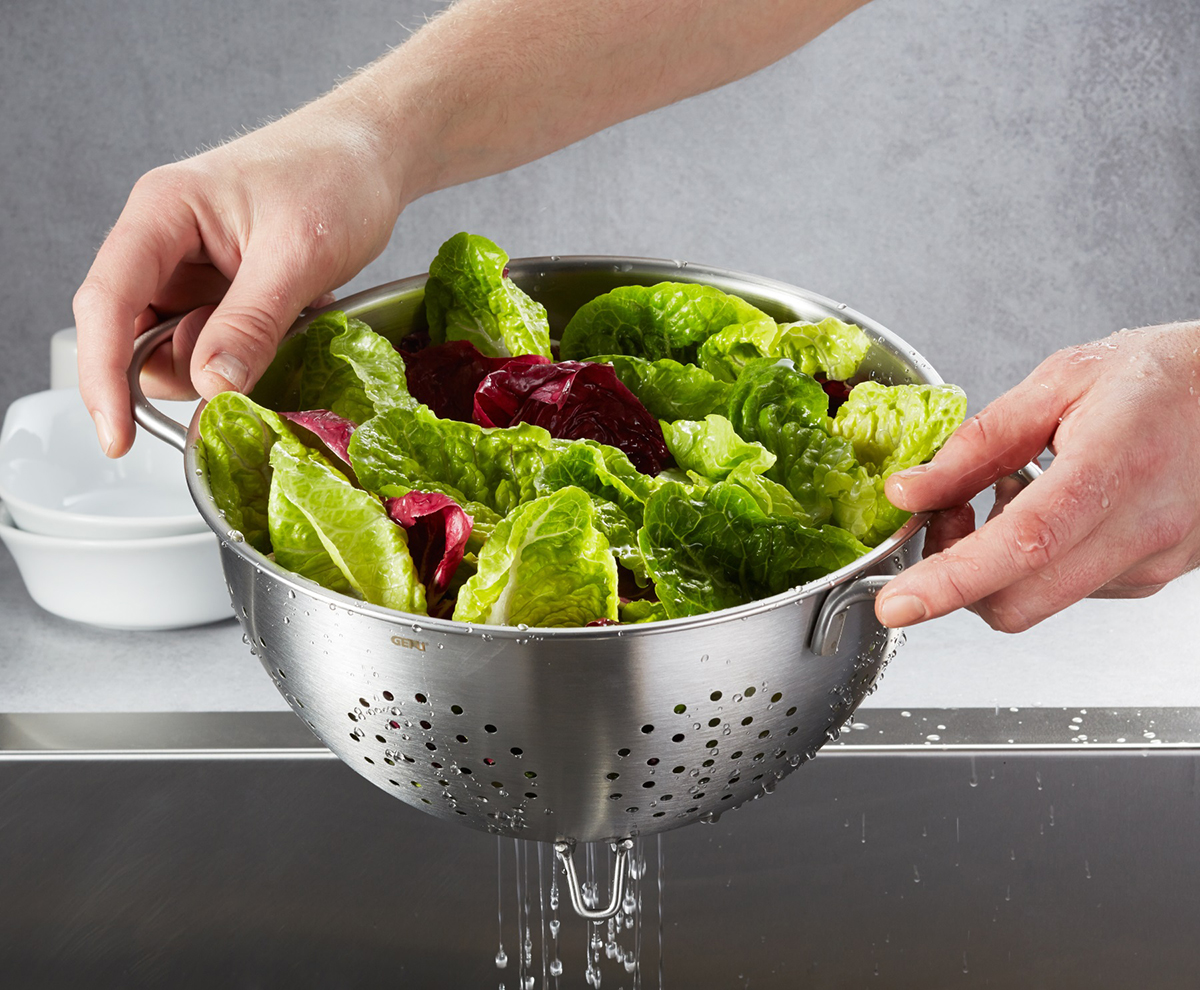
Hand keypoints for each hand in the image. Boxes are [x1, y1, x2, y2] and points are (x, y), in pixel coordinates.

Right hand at [73, 89, 405, 456]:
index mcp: (161, 215)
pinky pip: (222, 346)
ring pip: (183, 352)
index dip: (103, 378)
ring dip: (235, 360)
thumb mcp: (300, 253)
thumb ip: (252, 322)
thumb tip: (213, 387)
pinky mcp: (224, 294)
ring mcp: (194, 273)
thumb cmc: (336, 173)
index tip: (118, 437)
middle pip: (140, 341)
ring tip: (290, 316)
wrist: (374, 153)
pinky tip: (296, 316)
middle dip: (192, 368)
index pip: (106, 305)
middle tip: (260, 351)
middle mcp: (164, 246)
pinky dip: (256, 350)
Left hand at [875, 321, 1199, 631]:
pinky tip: (1047, 508)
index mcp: (1113, 467)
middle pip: (1019, 599)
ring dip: (995, 567)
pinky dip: (1033, 563)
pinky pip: (1069, 590)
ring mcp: (1152, 562)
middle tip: (949, 513)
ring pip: (1039, 600)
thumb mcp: (1058, 383)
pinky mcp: (1153, 577)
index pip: (1022, 544)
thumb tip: (908, 491)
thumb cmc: (1163, 378)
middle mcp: (1141, 529)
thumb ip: (976, 443)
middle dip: (957, 576)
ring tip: (1009, 493)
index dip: (951, 581)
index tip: (897, 604)